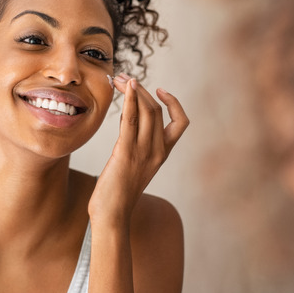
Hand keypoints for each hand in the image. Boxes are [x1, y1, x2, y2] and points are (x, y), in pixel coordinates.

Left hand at [88, 73, 188, 225]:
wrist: (112, 215)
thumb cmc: (118, 194)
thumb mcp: (134, 167)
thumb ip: (136, 147)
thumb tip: (128, 127)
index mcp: (163, 154)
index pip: (181, 122)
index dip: (174, 102)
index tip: (158, 90)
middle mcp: (157, 151)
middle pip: (157, 110)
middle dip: (142, 89)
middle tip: (125, 77)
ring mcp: (144, 152)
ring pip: (146, 111)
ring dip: (133, 90)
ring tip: (119, 78)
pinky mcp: (126, 153)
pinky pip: (130, 120)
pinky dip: (128, 100)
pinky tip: (123, 88)